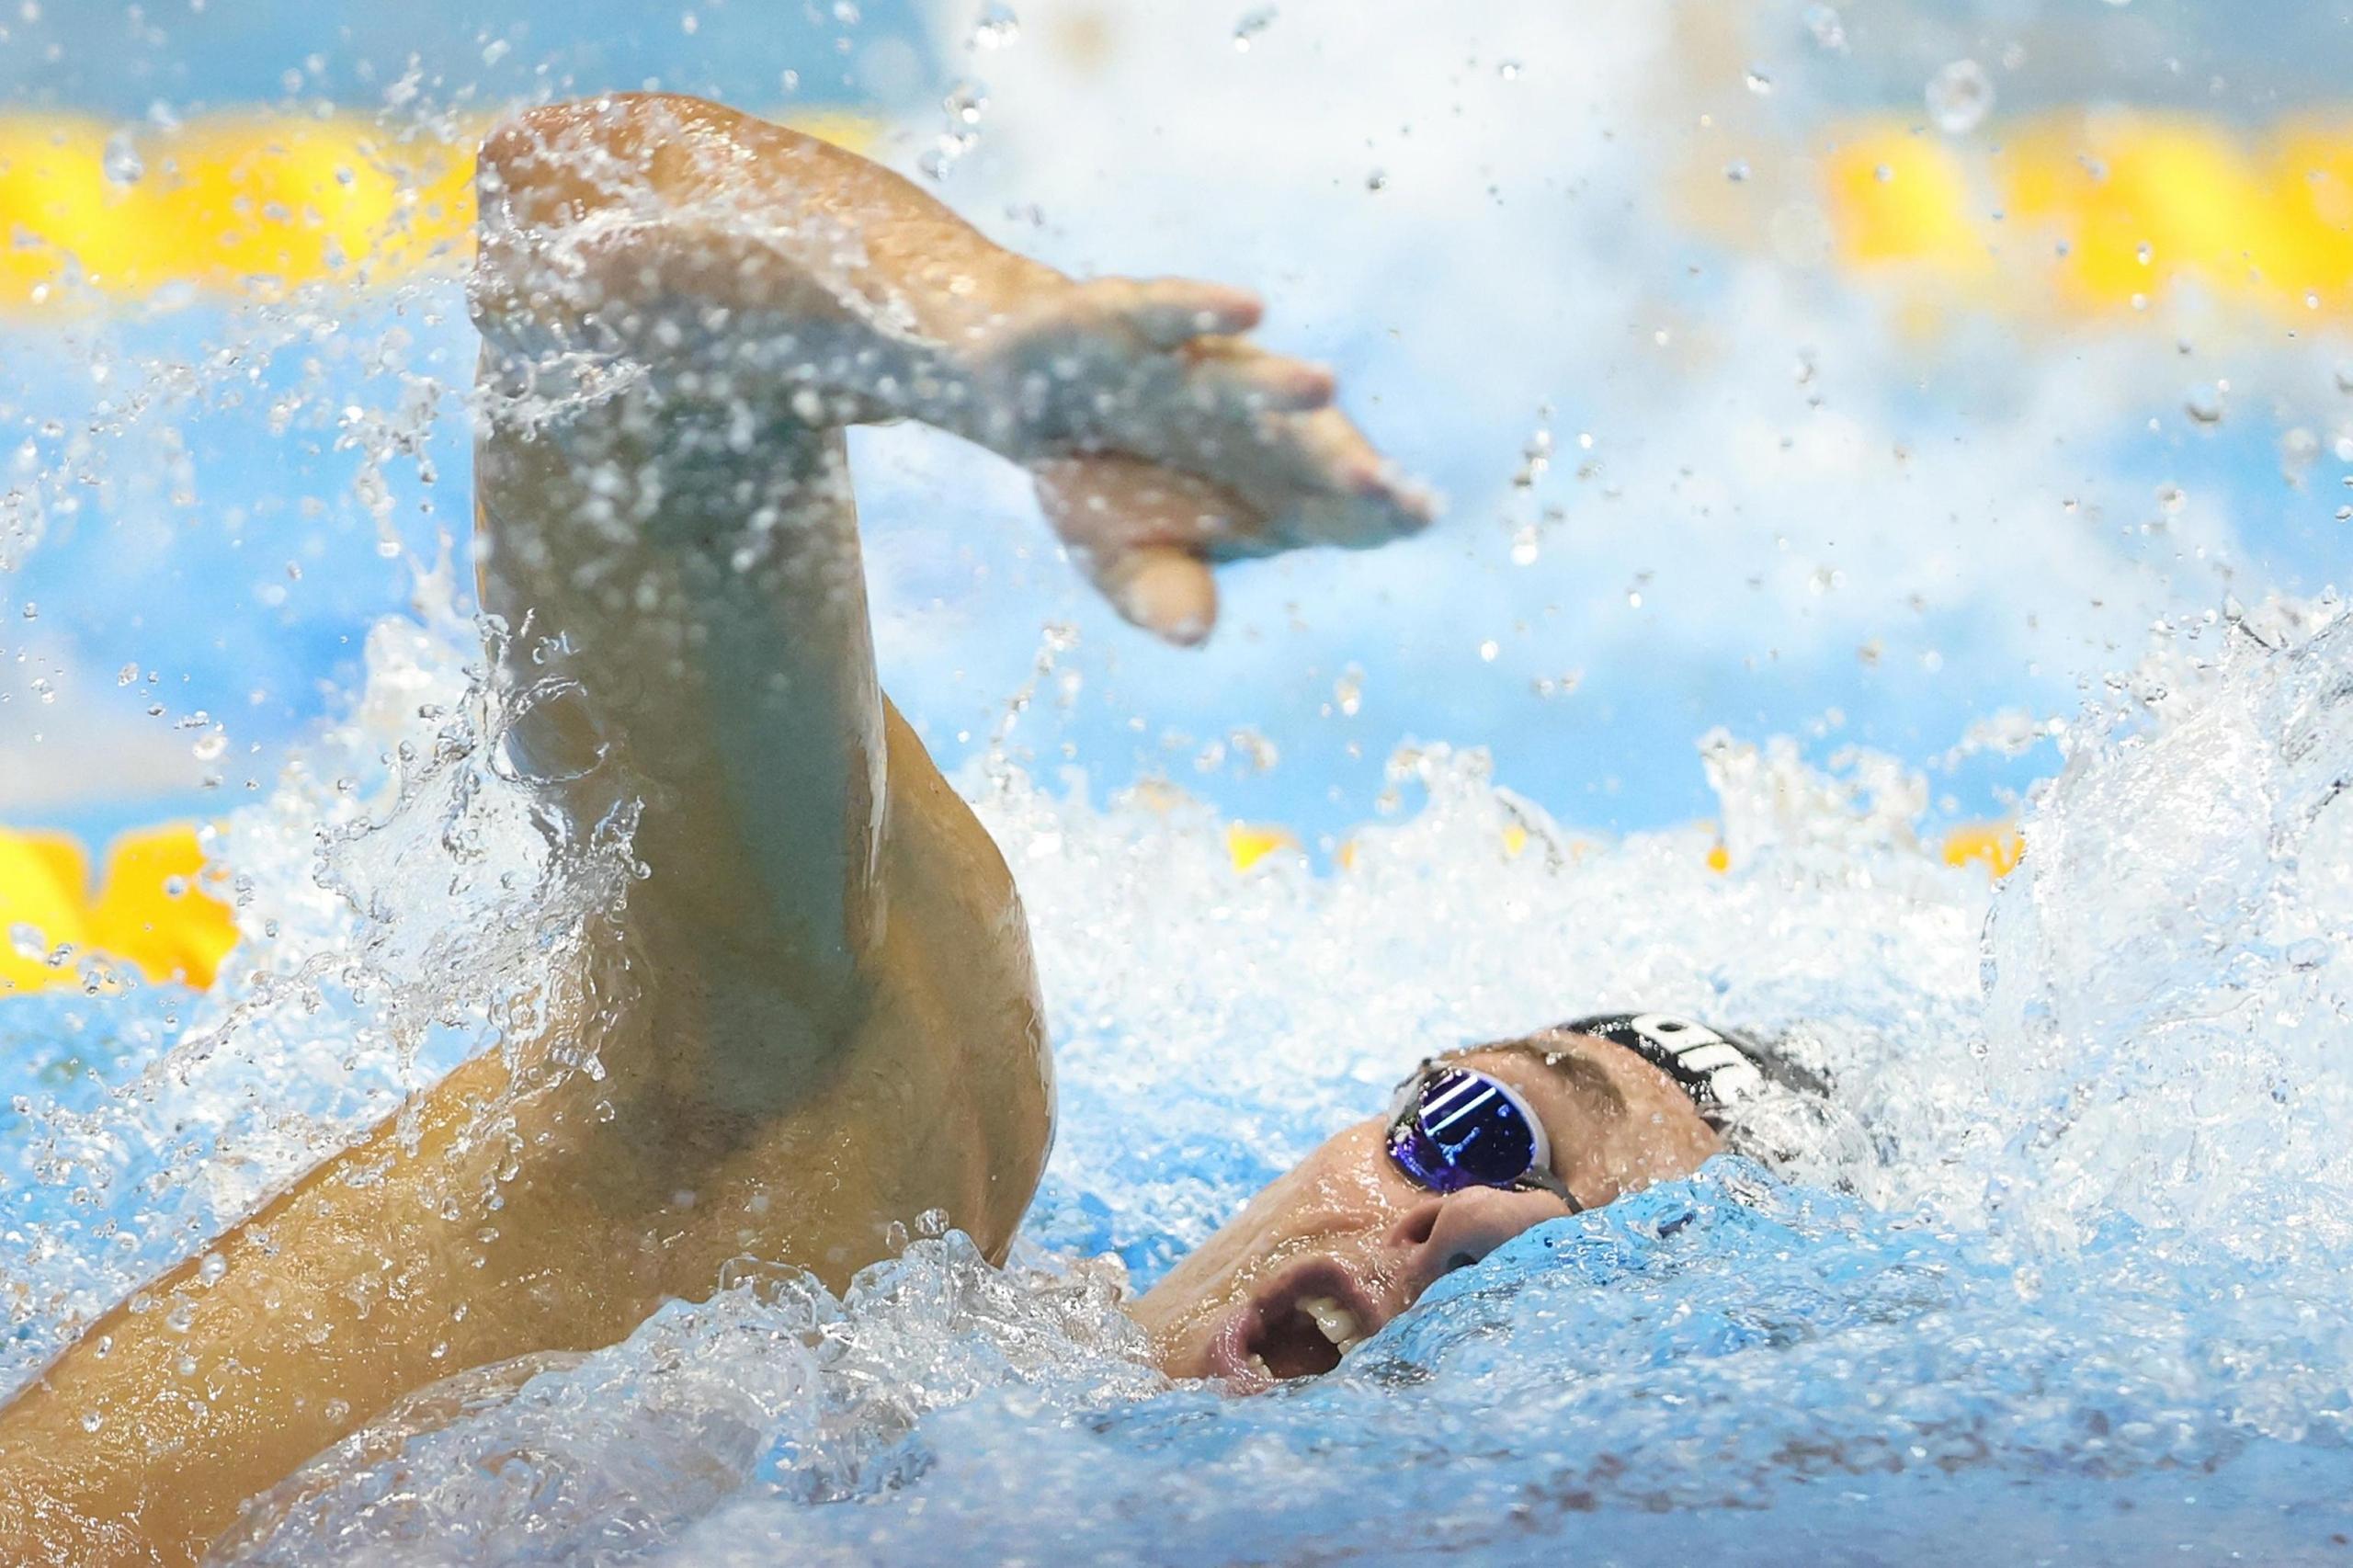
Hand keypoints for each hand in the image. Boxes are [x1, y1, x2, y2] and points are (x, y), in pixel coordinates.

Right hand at [967, 277, 1436, 643]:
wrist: (1021, 397)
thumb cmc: (1101, 490)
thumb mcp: (1119, 562)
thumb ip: (1159, 595)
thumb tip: (1193, 633)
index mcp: (1270, 492)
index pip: (1343, 510)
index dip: (1379, 513)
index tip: (1413, 518)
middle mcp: (1246, 425)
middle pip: (1307, 446)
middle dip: (1345, 463)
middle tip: (1384, 484)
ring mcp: (1194, 372)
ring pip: (1248, 380)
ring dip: (1281, 386)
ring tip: (1321, 385)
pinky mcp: (1136, 320)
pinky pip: (1174, 312)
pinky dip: (1206, 310)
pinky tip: (1247, 309)